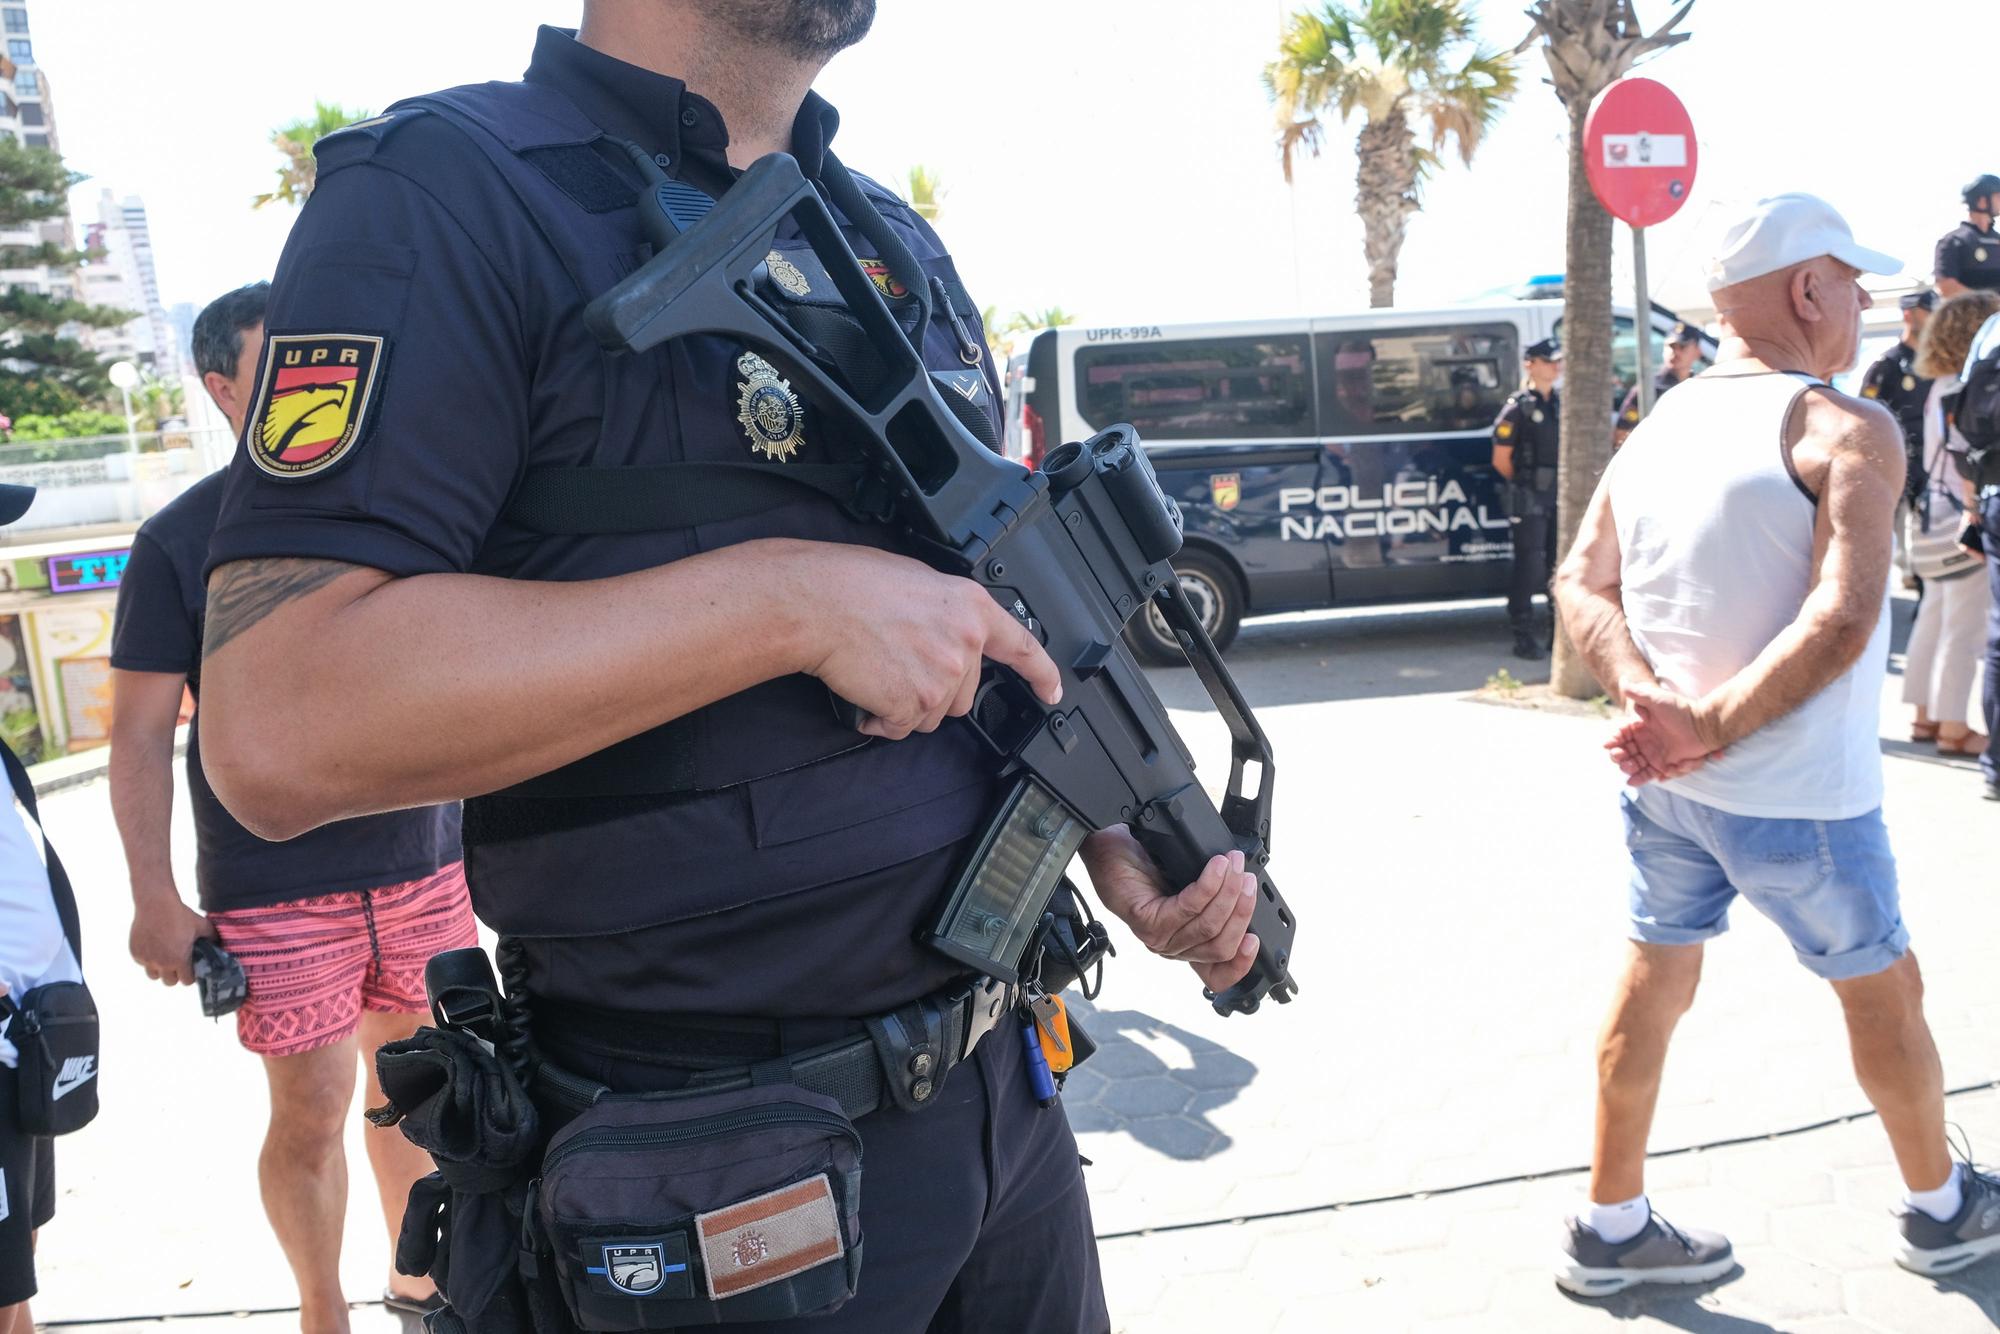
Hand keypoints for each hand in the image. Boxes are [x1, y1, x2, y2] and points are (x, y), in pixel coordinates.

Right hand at [129, 894, 216, 986]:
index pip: (187, 981)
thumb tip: (220, 945)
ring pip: (153, 975)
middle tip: (178, 964)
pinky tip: (154, 947)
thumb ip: (212, 938)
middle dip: (175, 975)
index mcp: (179, 960)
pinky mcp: (135, 953)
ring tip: (165, 958)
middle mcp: (161, 963)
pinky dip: (148, 959)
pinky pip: (143, 963)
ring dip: (160, 970)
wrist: (156, 904)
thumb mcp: (202, 926)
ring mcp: (147, 959)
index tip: (191, 968)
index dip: (191, 976)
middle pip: (169, 982)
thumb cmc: (181, 915)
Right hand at [794, 545, 1061, 740]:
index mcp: (971, 608)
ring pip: (931, 714)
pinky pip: (899, 727)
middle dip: (932, 690)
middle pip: (963, 694)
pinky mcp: (913, 704)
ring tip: (876, 672)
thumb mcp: (919, 581)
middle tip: (896, 662)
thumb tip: (946, 631)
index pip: (1021, 646)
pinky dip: (880, 719)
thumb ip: (947, 613)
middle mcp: (965, 643)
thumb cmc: (853, 584)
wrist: (818, 603)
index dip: (1041, 673)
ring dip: (904, 705)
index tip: (1052, 691)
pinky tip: (863, 691)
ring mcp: (942, 677)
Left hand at [1079, 826, 1258, 992]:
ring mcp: (1159, 937)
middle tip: (1248, 879)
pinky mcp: (1147, 921)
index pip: (1216, 974)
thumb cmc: (1147, 864)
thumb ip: (1216, 898)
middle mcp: (1173, 946)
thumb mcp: (1190, 885)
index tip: (1255, 941)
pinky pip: (1188, 907)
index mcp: (1186, 943)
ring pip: (1208, 926)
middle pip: (1221, 946)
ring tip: (1235, 865)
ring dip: (1229, 893)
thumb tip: (1247, 891)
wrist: (1110, 846)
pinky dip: (1209, 885)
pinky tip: (1216, 867)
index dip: (1241, 966)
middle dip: (1243, 911)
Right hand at [1606, 679, 1720, 786]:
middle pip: (1624, 752)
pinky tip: (1632, 781)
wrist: (1703, 725)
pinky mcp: (1663, 765)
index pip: (1620, 735)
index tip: (1608, 744)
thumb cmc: (1680, 710)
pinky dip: (1640, 778)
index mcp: (1639, 727)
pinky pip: (1648, 774)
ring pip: (1634, 764)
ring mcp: (1652, 754)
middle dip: (1618, 756)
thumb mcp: (1657, 699)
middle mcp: (1643, 741)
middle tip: (1619, 757)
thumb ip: (1638, 692)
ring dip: (1628, 768)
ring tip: (1628, 768)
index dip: (1613, 740)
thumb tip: (1624, 680)